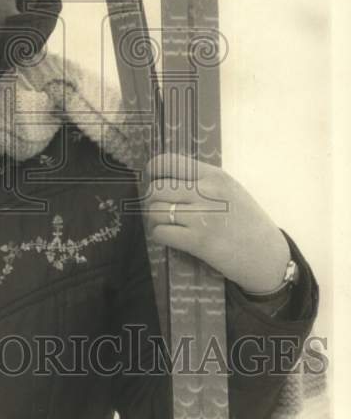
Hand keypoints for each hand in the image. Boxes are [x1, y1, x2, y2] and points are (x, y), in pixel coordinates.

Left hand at [142, 153, 290, 293]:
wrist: (269, 256)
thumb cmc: (248, 222)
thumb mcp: (231, 190)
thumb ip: (203, 181)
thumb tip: (167, 178)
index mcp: (214, 175)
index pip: (168, 162)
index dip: (154, 172)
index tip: (154, 180)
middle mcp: (207, 192)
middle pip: (156, 188)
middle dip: (151, 200)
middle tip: (158, 208)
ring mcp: (202, 217)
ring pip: (155, 211)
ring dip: (153, 220)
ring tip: (163, 224)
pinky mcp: (198, 241)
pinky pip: (161, 233)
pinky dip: (159, 236)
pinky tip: (169, 238)